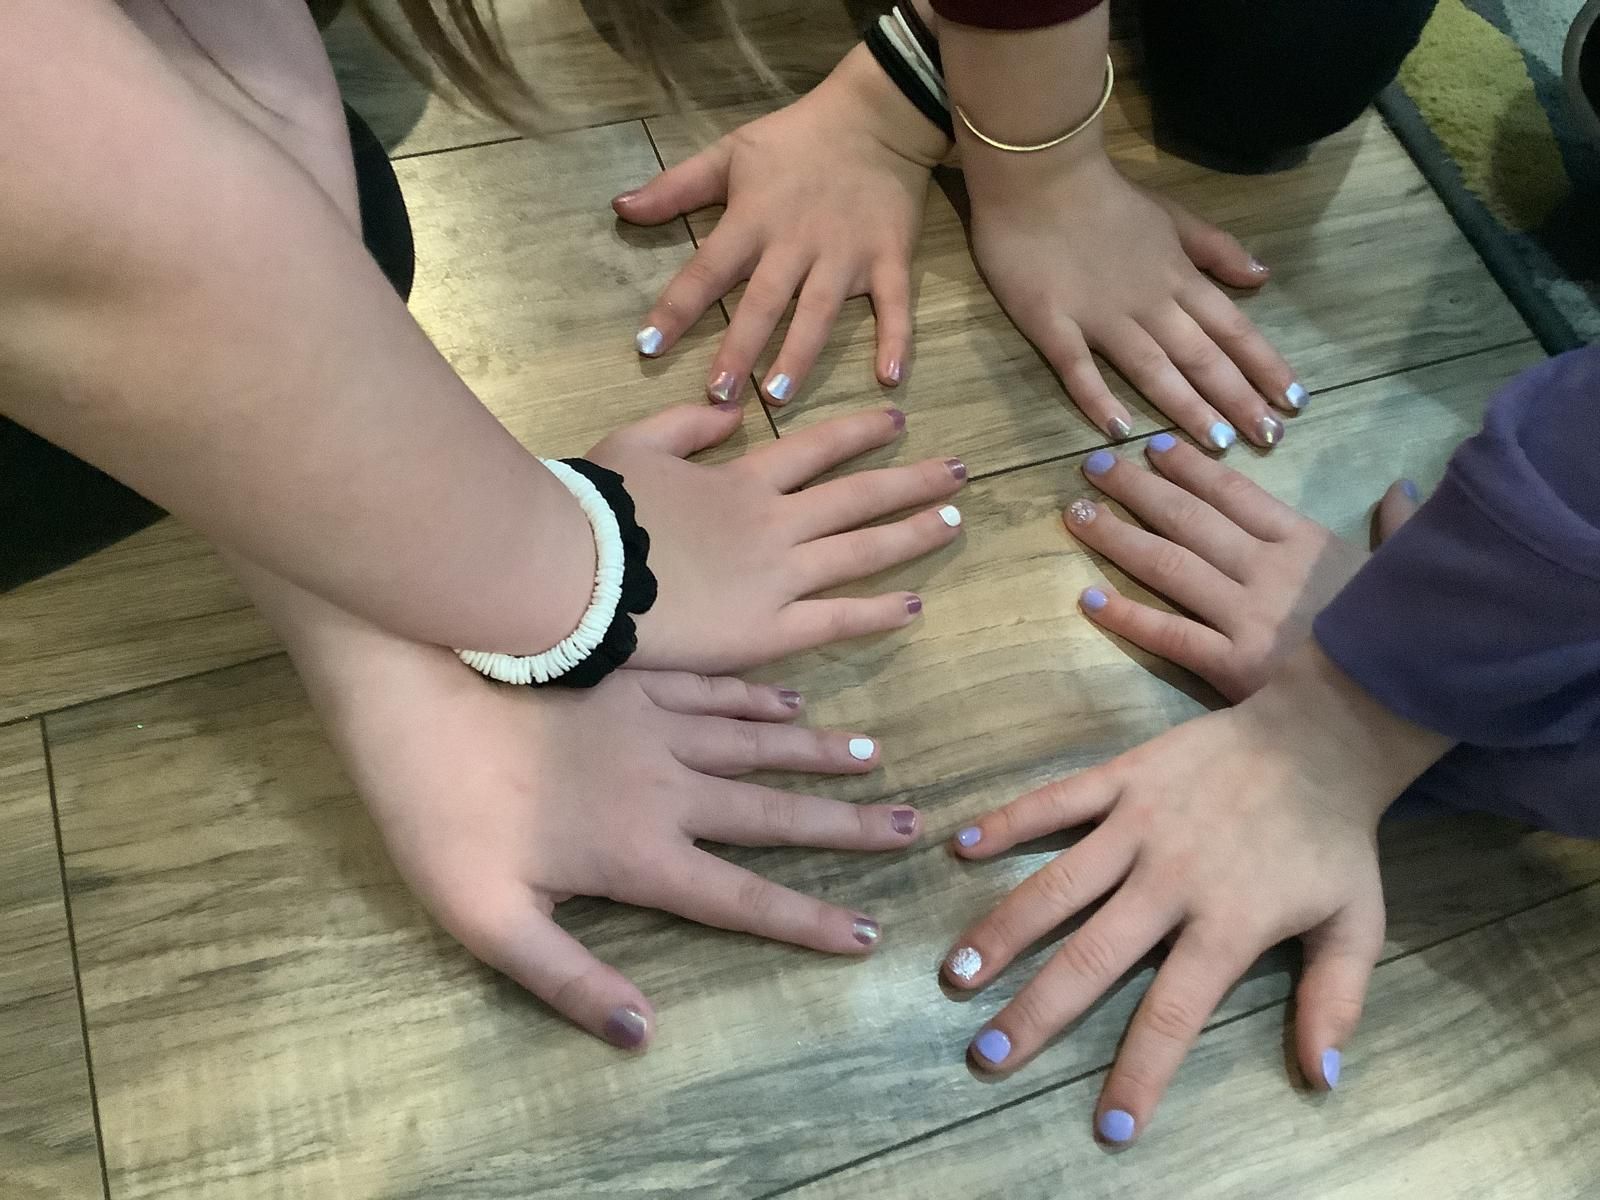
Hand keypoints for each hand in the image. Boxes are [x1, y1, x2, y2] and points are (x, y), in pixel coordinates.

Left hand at [287, 599, 923, 1050]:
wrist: (416, 697)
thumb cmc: (440, 817)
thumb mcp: (489, 921)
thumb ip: (568, 981)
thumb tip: (643, 1033)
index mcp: (639, 855)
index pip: (742, 899)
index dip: (808, 922)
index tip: (867, 936)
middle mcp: (667, 788)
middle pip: (773, 814)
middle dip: (847, 827)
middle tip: (910, 827)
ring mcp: (654, 724)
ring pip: (757, 743)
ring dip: (819, 755)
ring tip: (875, 759)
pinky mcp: (632, 678)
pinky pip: (716, 689)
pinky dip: (761, 698)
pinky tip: (792, 699)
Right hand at [587, 402, 964, 672]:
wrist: (578, 570)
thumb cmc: (596, 509)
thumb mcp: (635, 444)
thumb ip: (687, 425)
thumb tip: (733, 414)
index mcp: (741, 481)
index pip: (816, 449)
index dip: (860, 434)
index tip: (898, 422)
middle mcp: (774, 524)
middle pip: (858, 496)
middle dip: (912, 480)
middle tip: (959, 471)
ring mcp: (777, 577)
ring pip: (861, 551)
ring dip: (912, 534)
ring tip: (955, 521)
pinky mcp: (768, 629)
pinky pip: (836, 619)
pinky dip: (878, 612)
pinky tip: (914, 604)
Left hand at [614, 45, 949, 404]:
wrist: (876, 116)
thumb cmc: (795, 139)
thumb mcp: (729, 153)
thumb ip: (676, 187)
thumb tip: (620, 207)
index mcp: (754, 220)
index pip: (707, 270)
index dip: (676, 309)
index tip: (648, 346)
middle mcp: (797, 243)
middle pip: (763, 302)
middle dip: (739, 349)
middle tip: (718, 395)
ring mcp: (846, 254)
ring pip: (819, 311)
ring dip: (799, 354)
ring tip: (778, 396)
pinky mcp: (890, 258)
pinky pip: (894, 304)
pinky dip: (896, 338)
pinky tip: (890, 377)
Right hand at [942, 645, 1451, 1143]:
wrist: (1323, 735)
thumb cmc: (1334, 838)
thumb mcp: (1357, 925)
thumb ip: (1335, 1001)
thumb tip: (1320, 1080)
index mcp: (1229, 923)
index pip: (1173, 1013)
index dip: (1140, 1073)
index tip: (1108, 1126)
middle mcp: (1173, 879)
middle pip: (1093, 957)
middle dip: (1037, 1012)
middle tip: (987, 1057)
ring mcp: (1141, 824)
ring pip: (1059, 885)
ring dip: (1003, 930)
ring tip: (956, 973)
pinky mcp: (1124, 777)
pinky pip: (1057, 801)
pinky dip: (1009, 823)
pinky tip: (962, 849)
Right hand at [967, 151, 1302, 449]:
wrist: (1037, 175)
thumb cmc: (1104, 196)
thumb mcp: (1173, 214)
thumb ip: (1216, 249)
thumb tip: (1261, 276)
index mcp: (1178, 277)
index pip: (1233, 328)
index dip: (1265, 366)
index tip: (1295, 402)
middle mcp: (1149, 303)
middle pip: (1202, 357)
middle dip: (1240, 399)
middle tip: (1270, 438)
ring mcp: (1100, 316)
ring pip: (1153, 368)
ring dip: (1188, 408)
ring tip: (1218, 446)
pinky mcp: (1052, 323)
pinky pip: (1077, 367)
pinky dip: (1098, 398)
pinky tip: (1119, 430)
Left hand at [1065, 435, 1420, 699]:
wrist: (1404, 709)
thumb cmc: (1405, 640)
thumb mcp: (1406, 574)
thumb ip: (1398, 529)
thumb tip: (1403, 488)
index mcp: (1307, 543)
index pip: (1236, 493)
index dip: (1190, 467)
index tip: (1152, 447)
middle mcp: (1270, 570)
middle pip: (1190, 519)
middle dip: (1138, 489)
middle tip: (1094, 467)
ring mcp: (1249, 617)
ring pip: (1171, 566)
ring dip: (1119, 537)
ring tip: (1077, 513)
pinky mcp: (1233, 666)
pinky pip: (1171, 635)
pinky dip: (1128, 617)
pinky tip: (1090, 599)